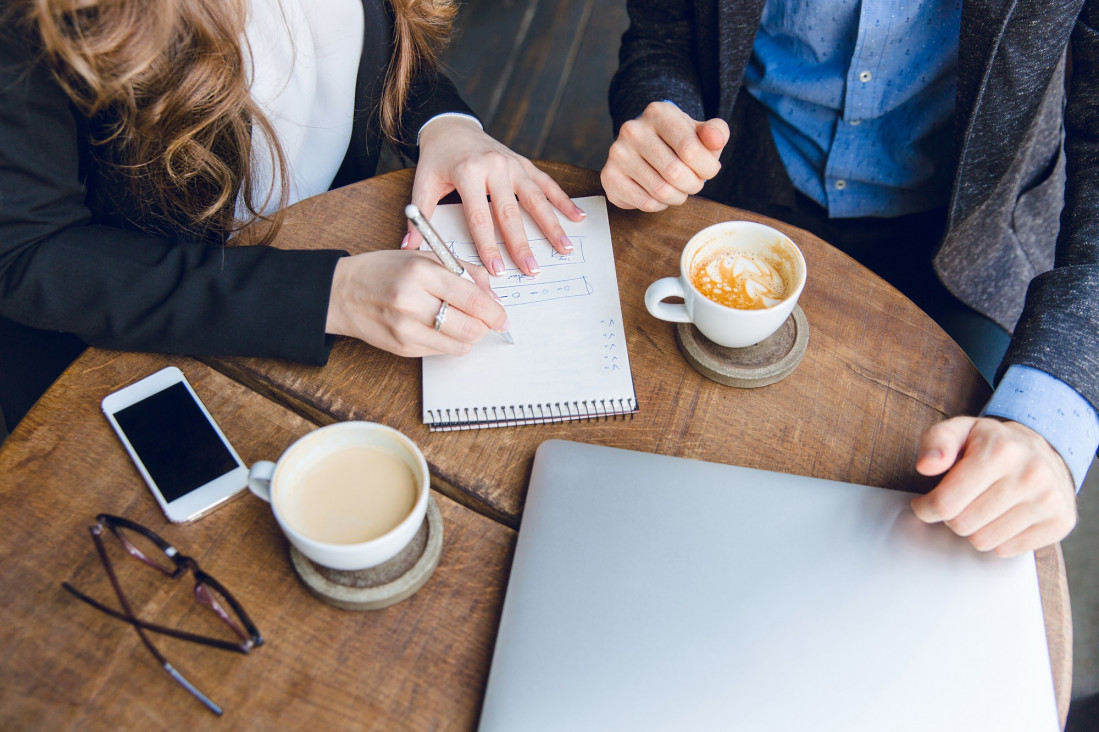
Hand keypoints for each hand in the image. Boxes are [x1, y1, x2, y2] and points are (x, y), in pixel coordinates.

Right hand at [325, 250, 507, 357]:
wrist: (342, 293)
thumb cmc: (384, 270)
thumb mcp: (423, 257)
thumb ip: (463, 271)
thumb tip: (492, 295)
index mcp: (420, 272)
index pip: (473, 299)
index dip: (495, 312)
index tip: (503, 316)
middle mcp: (412, 302)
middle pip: (470, 327)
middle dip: (485, 327)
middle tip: (487, 321)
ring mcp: (406, 329)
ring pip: (459, 345)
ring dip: (469, 337)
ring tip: (462, 323)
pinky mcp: (402, 348)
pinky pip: (441, 352)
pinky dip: (450, 342)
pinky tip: (440, 328)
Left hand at [404, 116, 585, 276]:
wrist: (452, 127)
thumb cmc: (437, 160)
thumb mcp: (423, 184)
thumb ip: (419, 216)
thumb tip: (409, 248)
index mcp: (468, 172)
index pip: (480, 216)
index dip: (489, 245)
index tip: (497, 269)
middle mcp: (494, 166)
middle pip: (511, 212)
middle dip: (522, 244)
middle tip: (532, 269)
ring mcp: (513, 163)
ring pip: (535, 198)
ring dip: (552, 225)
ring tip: (564, 248)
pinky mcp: (524, 163)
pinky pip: (546, 184)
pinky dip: (563, 201)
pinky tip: (577, 218)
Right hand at [600, 101, 729, 211]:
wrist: (646, 145)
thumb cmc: (678, 140)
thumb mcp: (701, 131)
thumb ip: (716, 132)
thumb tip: (715, 140)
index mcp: (658, 113)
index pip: (691, 150)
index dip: (708, 168)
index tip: (708, 170)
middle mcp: (633, 130)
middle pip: (675, 173)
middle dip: (693, 184)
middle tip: (693, 182)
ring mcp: (618, 154)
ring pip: (661, 191)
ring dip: (678, 196)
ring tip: (678, 188)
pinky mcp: (609, 177)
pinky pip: (645, 203)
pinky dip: (660, 205)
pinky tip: (659, 193)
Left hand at [910, 417, 1076, 556]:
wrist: (1042, 452)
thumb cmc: (992, 444)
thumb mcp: (960, 431)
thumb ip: (935, 443)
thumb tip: (926, 466)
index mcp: (999, 450)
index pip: (945, 502)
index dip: (926, 508)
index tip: (926, 505)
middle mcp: (1029, 474)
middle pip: (962, 524)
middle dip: (952, 517)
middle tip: (960, 502)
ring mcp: (1048, 500)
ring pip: (983, 541)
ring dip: (974, 529)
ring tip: (982, 507)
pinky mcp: (1060, 522)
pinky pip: (1007, 551)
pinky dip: (997, 539)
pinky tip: (1002, 517)